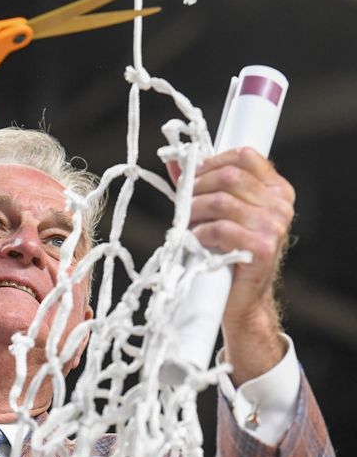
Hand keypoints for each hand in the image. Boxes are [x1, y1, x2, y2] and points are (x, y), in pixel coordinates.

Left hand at [176, 148, 294, 382]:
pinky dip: (199, 232)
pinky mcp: (262, 247)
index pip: (245, 156)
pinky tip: (194, 240)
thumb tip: (176, 161)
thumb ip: (202, 185)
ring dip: (194, 211)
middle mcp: (280, 205)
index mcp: (276, 190)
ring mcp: (275, 226)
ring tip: (186, 225)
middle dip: (197, 187)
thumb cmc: (228, 253)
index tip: (192, 175)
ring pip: (221, 200)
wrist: (241, 299)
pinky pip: (220, 228)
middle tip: (182, 204)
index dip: (211, 162)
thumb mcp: (217, 213)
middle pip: (228, 176)